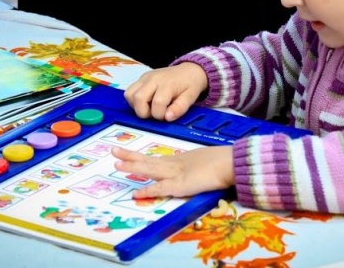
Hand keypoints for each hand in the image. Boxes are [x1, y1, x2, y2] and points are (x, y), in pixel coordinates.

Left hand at [111, 145, 233, 198]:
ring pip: (150, 169)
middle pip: (148, 160)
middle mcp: (174, 165)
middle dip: (130, 156)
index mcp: (178, 161)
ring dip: (133, 166)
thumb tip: (190, 169)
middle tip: (113, 150)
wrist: (230, 163)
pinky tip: (136, 193)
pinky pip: (161, 188)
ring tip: (117, 162)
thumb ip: (192, 166)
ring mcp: (176, 174)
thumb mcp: (202, 162)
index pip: (155, 160)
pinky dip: (148, 191)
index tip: (126, 155)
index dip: (140, 159)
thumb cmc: (221, 162)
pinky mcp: (180, 185)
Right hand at [124, 62, 207, 120]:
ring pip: (129, 95)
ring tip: (150, 108)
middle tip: (156, 113)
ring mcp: (145, 78)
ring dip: (137, 106)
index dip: (160, 115)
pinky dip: (134, 101)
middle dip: (144, 113)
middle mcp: (153, 79)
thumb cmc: (190, 85)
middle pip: (138, 99)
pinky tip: (146, 102)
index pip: (157, 103)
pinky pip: (129, 91)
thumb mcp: (190, 97)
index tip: (166, 115)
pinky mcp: (141, 78)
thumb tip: (167, 118)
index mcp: (167, 84)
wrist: (189, 70)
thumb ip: (180, 108)